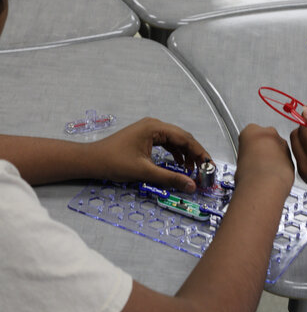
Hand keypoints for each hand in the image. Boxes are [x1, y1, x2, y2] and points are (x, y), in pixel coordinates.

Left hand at [88, 117, 210, 192]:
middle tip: (204, 170)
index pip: (185, 138)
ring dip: (185, 154)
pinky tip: (179, 165)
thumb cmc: (114, 162)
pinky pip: (165, 143)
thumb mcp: (145, 171)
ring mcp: (148, 130)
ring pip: (174, 141)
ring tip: (192, 170)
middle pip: (182, 138)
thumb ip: (170, 178)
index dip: (200, 153)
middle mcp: (154, 125)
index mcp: (155, 128)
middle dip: (194, 154)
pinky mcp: (144, 137)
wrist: (92, 160)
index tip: (209, 166)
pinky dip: (174, 154)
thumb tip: (191, 186)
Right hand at [235, 124, 293, 191]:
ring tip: (263, 171)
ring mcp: (282, 143)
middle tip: (255, 162)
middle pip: (265, 137)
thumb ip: (246, 154)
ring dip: (273, 156)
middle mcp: (268, 132)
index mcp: (251, 130)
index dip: (249, 146)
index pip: (249, 134)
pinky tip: (272, 175)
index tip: (247, 153)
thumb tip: (247, 161)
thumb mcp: (239, 160)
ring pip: (277, 147)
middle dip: (263, 148)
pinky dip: (281, 164)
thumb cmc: (249, 174)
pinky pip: (285, 158)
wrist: (264, 185)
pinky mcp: (292, 155)